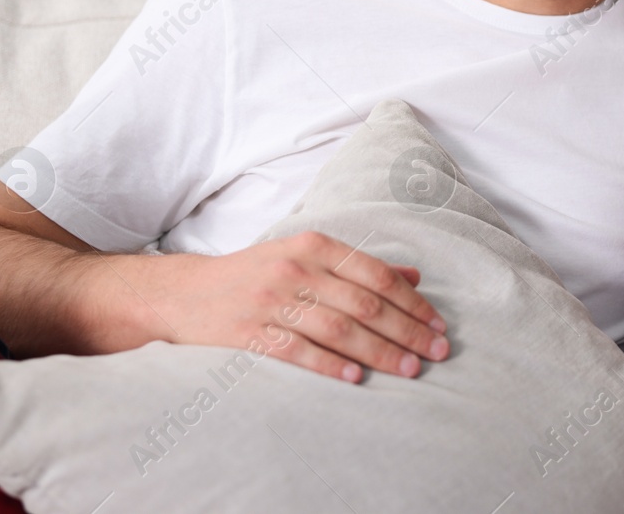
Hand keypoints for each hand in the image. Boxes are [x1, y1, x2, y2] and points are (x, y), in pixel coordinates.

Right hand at [116, 230, 449, 382]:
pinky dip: (330, 365)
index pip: (376, 274)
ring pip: (338, 328)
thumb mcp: (306, 256)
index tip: (438, 325)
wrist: (184, 293)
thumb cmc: (256, 275)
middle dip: (407, 330)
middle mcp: (296, 269)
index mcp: (314, 245)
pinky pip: (297, 351)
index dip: (412, 302)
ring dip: (379, 352)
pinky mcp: (249, 333)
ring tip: (410, 369)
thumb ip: (358, 267)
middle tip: (437, 352)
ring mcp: (271, 301)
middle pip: (364, 303)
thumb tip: (414, 278)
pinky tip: (357, 378)